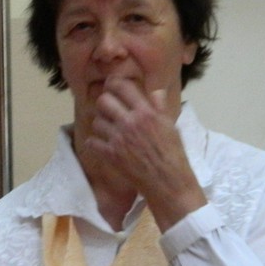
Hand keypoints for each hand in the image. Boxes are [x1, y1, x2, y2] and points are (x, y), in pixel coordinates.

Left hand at [87, 78, 205, 229]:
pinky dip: (94, 142)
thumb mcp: (170, 126)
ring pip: (96, 121)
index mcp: (146, 112)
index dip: (115, 84)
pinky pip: (92, 142)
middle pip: (103, 101)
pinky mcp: (110, 154)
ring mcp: (118, 138)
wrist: (167, 181)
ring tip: (107, 129)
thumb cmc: (172, 153)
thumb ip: (159, 107)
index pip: (123, 87)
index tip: (112, 87)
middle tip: (108, 110)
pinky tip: (101, 144)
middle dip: (104, 104)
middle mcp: (130, 122)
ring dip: (100, 124)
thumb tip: (155, 91)